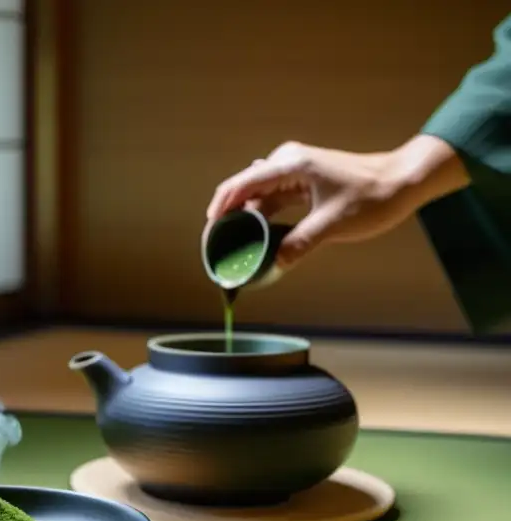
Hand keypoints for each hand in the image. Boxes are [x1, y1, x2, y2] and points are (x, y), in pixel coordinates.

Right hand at [205, 136, 468, 268]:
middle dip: (228, 215)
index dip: (220, 207)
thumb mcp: (333, 225)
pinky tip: (258, 237)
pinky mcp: (303, 181)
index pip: (241, 184)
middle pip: (244, 188)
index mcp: (290, 166)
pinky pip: (272, 199)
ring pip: (257, 196)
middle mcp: (287, 163)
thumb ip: (299, 244)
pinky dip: (262, 216)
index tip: (209, 231)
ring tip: (234, 244)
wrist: (404, 180)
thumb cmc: (373, 196)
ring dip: (246, 218)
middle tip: (218, 244)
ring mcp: (295, 171)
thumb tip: (274, 265)